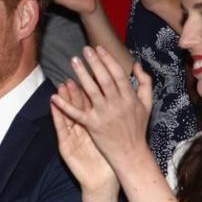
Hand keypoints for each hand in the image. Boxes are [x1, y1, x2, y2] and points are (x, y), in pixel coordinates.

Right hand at [51, 80, 119, 196]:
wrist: (101, 183)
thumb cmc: (108, 162)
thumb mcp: (113, 139)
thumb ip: (116, 121)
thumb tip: (121, 102)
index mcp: (94, 125)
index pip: (94, 103)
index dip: (93, 87)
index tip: (94, 71)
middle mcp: (82, 129)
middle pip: (80, 105)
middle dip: (78, 88)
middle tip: (76, 70)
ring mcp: (73, 136)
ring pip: (69, 113)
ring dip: (65, 97)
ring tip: (63, 82)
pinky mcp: (65, 146)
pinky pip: (61, 127)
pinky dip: (57, 114)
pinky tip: (54, 102)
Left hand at [53, 46, 153, 170]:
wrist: (131, 152)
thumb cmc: (138, 127)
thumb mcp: (147, 104)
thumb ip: (145, 82)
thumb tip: (136, 64)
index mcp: (129, 97)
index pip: (118, 74)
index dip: (108, 60)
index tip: (99, 49)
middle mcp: (116, 104)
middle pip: (104, 79)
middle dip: (94, 62)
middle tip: (84, 50)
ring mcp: (103, 115)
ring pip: (90, 91)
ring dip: (81, 75)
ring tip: (73, 61)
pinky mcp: (92, 125)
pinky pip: (76, 113)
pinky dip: (64, 105)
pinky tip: (54, 96)